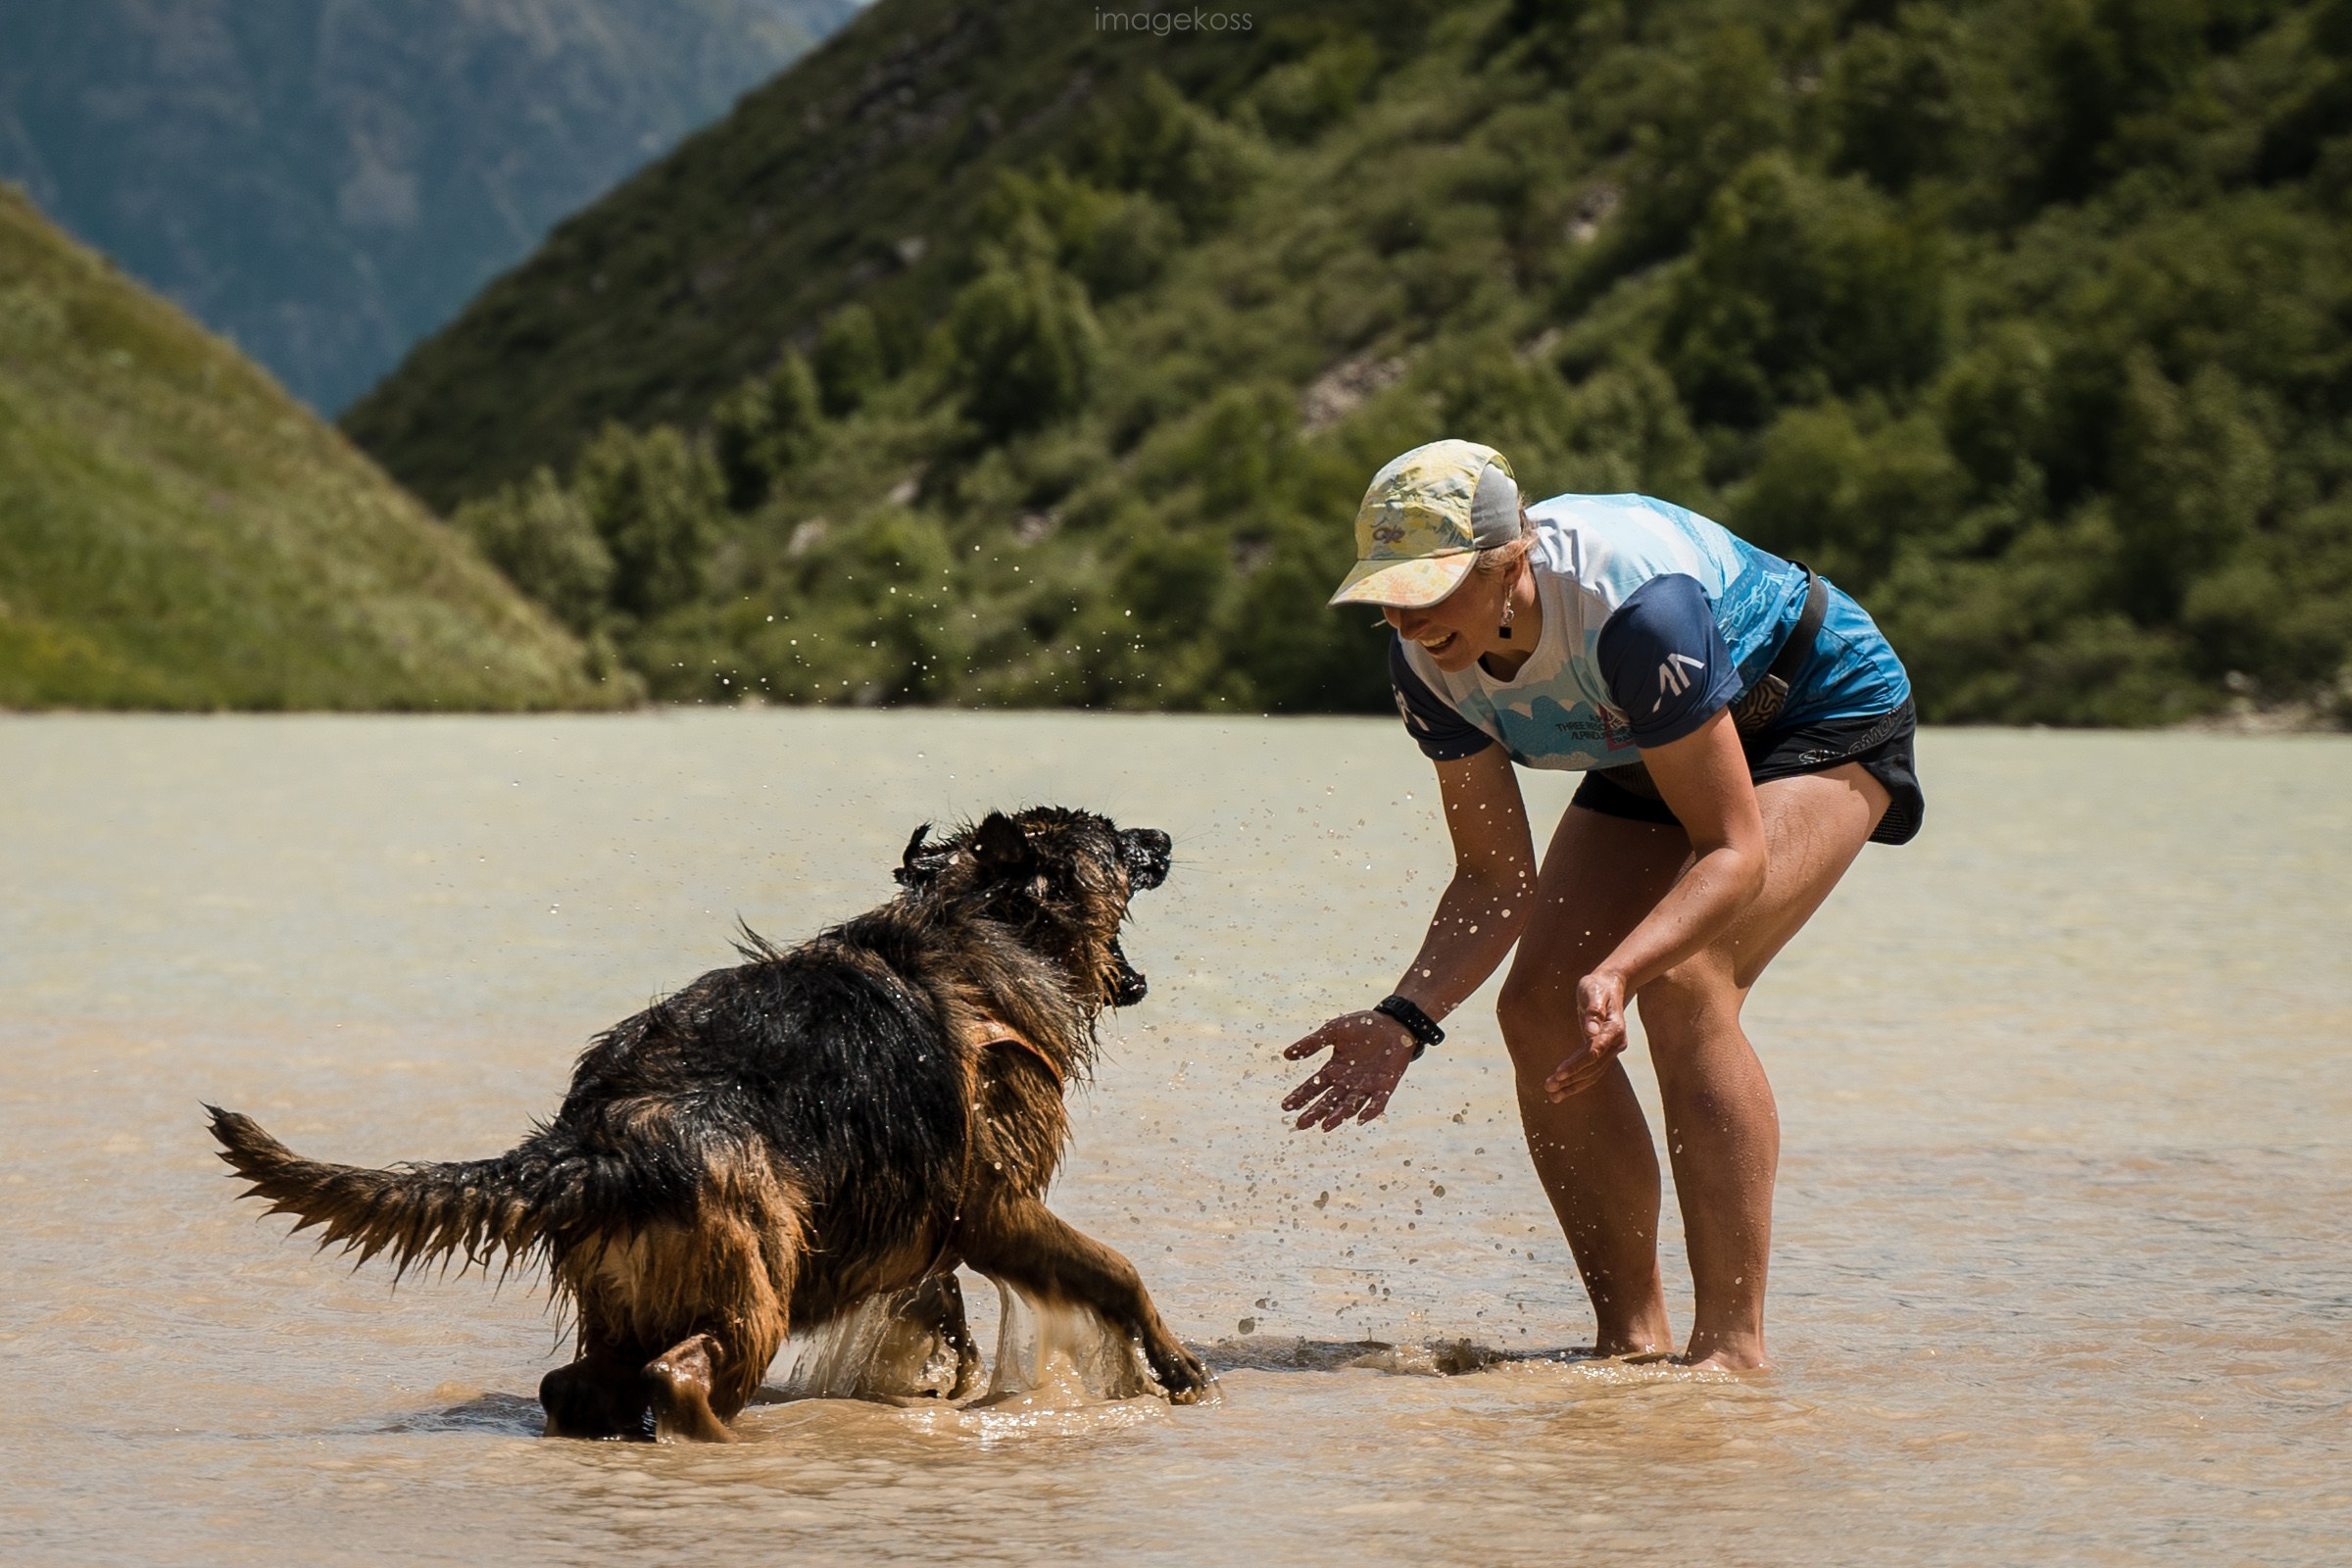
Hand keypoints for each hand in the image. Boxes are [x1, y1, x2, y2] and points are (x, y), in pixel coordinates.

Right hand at [1280, 1011, 1418, 1130]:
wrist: (1392, 1023)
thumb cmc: (1362, 1026)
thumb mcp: (1333, 1031)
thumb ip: (1312, 1043)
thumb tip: (1285, 1055)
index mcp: (1333, 1070)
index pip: (1313, 1087)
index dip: (1300, 1097)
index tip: (1286, 1106)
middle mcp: (1347, 1083)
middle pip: (1328, 1101)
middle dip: (1315, 1113)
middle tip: (1301, 1124)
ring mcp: (1366, 1087)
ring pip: (1349, 1105)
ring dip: (1338, 1116)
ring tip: (1325, 1125)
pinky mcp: (1384, 1087)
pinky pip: (1377, 1102)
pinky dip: (1369, 1111)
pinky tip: (1360, 1119)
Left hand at [1543, 968, 1627, 1100]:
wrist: (1610, 984)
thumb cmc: (1597, 986)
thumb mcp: (1593, 991)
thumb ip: (1593, 1010)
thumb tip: (1591, 1030)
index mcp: (1614, 1029)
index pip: (1593, 1053)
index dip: (1576, 1065)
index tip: (1558, 1074)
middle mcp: (1616, 1043)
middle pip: (1592, 1068)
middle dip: (1571, 1079)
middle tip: (1548, 1088)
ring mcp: (1612, 1049)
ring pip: (1593, 1073)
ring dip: (1573, 1086)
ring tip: (1553, 1096)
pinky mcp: (1604, 1051)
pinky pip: (1592, 1070)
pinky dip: (1578, 1080)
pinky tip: (1563, 1088)